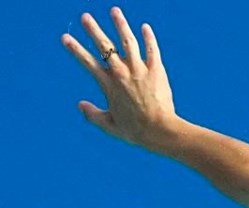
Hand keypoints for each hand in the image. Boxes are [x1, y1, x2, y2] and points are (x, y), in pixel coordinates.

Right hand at [62, 7, 179, 150]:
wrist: (160, 130)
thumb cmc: (135, 131)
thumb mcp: (109, 126)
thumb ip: (92, 114)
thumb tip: (80, 105)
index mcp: (108, 84)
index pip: (87, 61)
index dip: (75, 49)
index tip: (65, 37)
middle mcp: (121, 72)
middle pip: (104, 45)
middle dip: (93, 29)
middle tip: (86, 16)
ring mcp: (139, 69)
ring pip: (128, 41)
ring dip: (120, 24)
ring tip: (115, 11)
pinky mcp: (157, 70)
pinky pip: (152, 49)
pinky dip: (149, 37)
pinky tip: (145, 27)